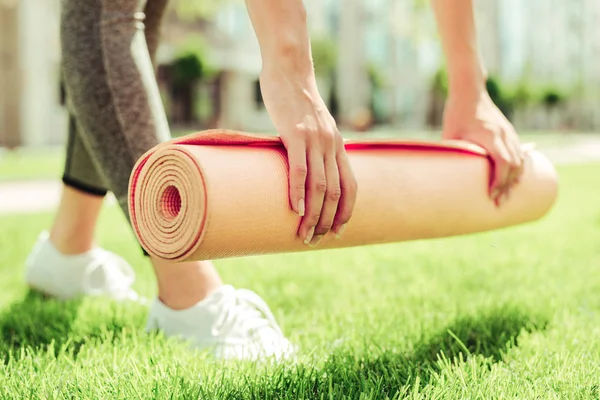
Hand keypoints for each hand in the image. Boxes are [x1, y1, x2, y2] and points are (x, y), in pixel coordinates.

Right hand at [260, 68, 356, 245]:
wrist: (289, 70)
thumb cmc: (296, 102)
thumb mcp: (313, 128)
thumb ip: (313, 149)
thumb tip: (304, 172)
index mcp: (338, 147)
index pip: (350, 187)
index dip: (346, 213)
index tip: (338, 233)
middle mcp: (332, 146)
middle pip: (335, 193)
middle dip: (327, 221)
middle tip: (315, 240)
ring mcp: (315, 140)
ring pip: (319, 186)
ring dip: (313, 215)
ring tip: (304, 234)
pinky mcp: (295, 135)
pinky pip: (299, 169)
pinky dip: (298, 192)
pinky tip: (294, 210)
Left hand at [442, 90, 523, 206]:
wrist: (470, 92)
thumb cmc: (456, 114)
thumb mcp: (451, 135)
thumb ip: (453, 155)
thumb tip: (444, 178)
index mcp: (490, 136)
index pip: (502, 163)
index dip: (499, 182)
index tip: (492, 196)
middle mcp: (504, 135)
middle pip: (514, 166)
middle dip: (507, 186)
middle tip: (499, 203)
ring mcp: (509, 133)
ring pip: (520, 161)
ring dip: (515, 179)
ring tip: (507, 195)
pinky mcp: (509, 132)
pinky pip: (520, 153)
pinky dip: (518, 168)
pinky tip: (516, 181)